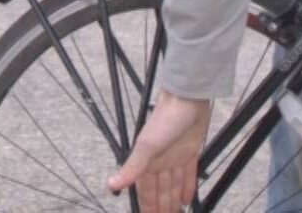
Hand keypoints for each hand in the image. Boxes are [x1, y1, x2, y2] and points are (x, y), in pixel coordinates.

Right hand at [107, 91, 212, 211]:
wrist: (186, 99)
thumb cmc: (164, 120)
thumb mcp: (146, 146)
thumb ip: (132, 168)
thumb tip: (111, 185)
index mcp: (147, 162)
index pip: (145, 192)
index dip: (147, 207)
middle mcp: (160, 162)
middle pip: (160, 192)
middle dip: (161, 207)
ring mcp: (175, 158)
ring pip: (173, 186)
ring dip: (174, 202)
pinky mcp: (190, 152)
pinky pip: (188, 175)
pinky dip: (187, 188)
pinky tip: (187, 199)